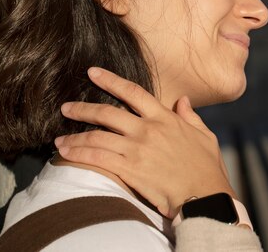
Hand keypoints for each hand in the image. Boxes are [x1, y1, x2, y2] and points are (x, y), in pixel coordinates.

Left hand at [54, 67, 233, 217]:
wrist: (206, 194)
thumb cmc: (208, 167)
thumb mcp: (204, 135)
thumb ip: (191, 116)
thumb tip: (182, 100)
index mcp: (165, 118)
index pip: (133, 92)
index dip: (111, 80)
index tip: (93, 72)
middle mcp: (148, 129)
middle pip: (108, 112)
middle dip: (83, 109)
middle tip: (66, 108)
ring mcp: (138, 148)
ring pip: (97, 136)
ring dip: (75, 137)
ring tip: (59, 139)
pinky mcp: (130, 169)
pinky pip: (97, 158)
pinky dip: (79, 154)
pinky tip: (66, 153)